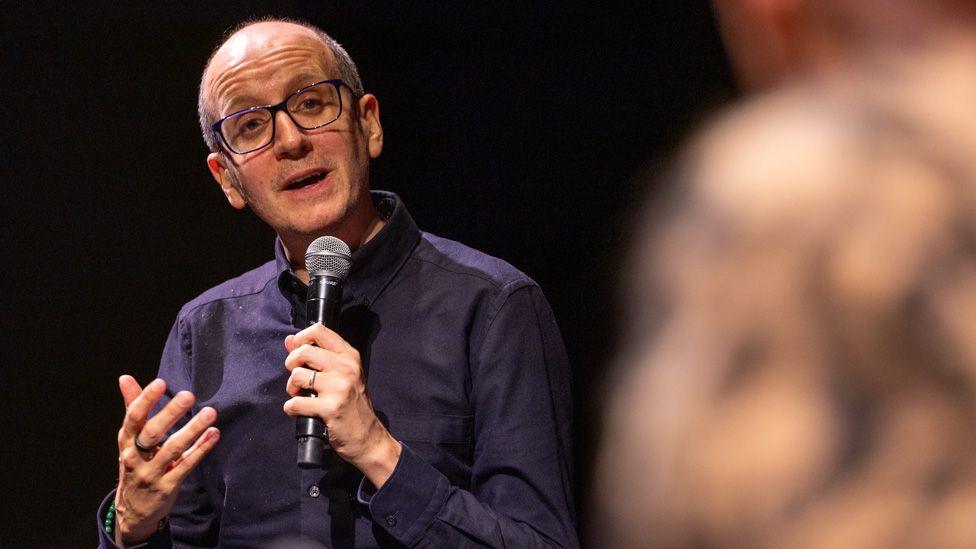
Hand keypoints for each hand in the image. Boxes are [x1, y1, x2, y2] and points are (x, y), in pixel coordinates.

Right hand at [114, 376, 219, 545]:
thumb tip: (125, 377)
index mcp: (126, 441)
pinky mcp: (167, 486)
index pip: (133, 418)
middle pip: (152, 433)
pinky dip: (201, 449)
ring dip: (192, 430)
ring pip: (172, 449)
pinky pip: (186, 465)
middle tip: (188, 395)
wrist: (133, 511)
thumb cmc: (135, 464)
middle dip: (170, 413)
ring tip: (210, 413)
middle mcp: (135, 456)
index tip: (160, 382)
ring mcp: (151, 473)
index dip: (145, 400)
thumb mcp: (129, 439)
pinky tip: (214, 434)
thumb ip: (132, 408)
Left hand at [283, 323, 400, 485]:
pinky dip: (291, 408)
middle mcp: (346, 368)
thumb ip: (316, 356)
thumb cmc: (353, 405)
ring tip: (299, 395)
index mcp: (349, 356)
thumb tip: (289, 340)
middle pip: (303, 351)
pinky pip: (296, 402)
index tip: (297, 350)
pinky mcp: (330, 408)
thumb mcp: (342, 375)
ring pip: (297, 375)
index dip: (301, 338)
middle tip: (297, 378)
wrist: (368, 437)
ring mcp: (339, 387)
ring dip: (291, 388)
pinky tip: (299, 411)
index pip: (319, 330)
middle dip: (291, 364)